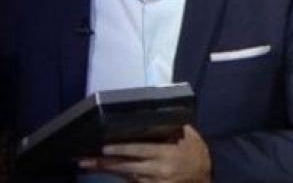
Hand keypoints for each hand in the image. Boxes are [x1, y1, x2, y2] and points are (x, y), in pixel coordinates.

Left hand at [79, 125, 210, 182]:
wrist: (206, 176)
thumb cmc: (194, 150)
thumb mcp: (185, 134)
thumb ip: (167, 127)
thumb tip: (147, 117)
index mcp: (166, 153)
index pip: (139, 150)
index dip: (121, 149)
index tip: (104, 147)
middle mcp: (159, 170)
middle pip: (127, 166)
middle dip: (105, 163)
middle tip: (86, 160)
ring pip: (127, 176)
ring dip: (108, 170)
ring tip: (89, 164)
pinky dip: (122, 178)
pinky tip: (107, 172)